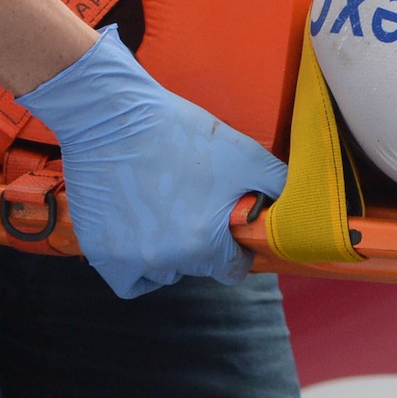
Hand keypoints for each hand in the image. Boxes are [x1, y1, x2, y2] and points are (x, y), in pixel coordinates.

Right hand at [18, 29, 281, 298]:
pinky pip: (128, 281)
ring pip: (163, 273)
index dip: (236, 249)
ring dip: (169, 254)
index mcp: (203, 243)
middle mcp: (165, 260)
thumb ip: (276, 186)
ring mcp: (128, 258)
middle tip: (194, 207)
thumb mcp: (243, 153)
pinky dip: (138, 269)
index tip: (229, 228)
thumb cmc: (178, 132)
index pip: (232, 270)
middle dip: (202, 244)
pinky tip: (143, 238)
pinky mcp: (99, 251)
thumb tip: (297, 207)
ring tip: (166, 213)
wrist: (110, 116)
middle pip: (197, 268)